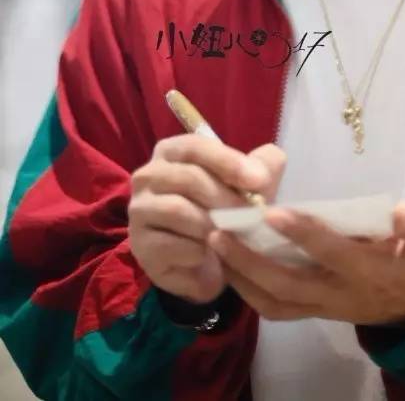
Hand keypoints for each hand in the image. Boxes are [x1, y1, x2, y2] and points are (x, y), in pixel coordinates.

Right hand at [128, 134, 285, 303]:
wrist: (208, 261)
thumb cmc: (226, 209)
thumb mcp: (249, 184)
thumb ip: (263, 167)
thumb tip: (262, 172)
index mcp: (173, 151)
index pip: (195, 147)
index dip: (228, 161)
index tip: (258, 180)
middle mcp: (148, 175)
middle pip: (188, 178)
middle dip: (225, 197)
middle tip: (252, 215)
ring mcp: (140, 210)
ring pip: (178, 210)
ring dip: (212, 224)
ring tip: (234, 235)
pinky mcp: (141, 245)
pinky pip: (170, 245)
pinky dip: (197, 251)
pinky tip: (211, 255)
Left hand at [207, 201, 404, 323]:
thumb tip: (401, 211)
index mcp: (371, 271)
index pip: (331, 252)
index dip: (303, 233)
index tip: (272, 211)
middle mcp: (341, 294)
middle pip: (288, 283)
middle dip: (250, 260)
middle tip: (217, 231)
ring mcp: (326, 307)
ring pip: (275, 301)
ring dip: (241, 277)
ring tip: (213, 246)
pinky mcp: (317, 312)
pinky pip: (277, 309)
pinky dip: (249, 292)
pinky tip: (229, 266)